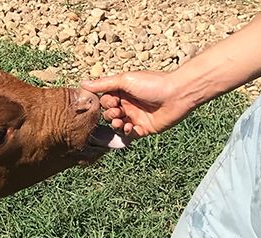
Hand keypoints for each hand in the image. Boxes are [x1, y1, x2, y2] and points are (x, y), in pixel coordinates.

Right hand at [80, 71, 194, 137]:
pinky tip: (130, 127)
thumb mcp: (125, 80)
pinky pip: (129, 135)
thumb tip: (83, 83)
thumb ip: (103, 84)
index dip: (106, 103)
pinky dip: (126, 133)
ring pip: (117, 126)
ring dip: (116, 124)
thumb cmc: (153, 83)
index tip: (113, 102)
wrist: (178, 94)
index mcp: (123, 92)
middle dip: (110, 115)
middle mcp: (128, 105)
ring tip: (122, 121)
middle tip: (119, 112)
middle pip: (109, 114)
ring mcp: (135, 117)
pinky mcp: (143, 129)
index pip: (105, 101)